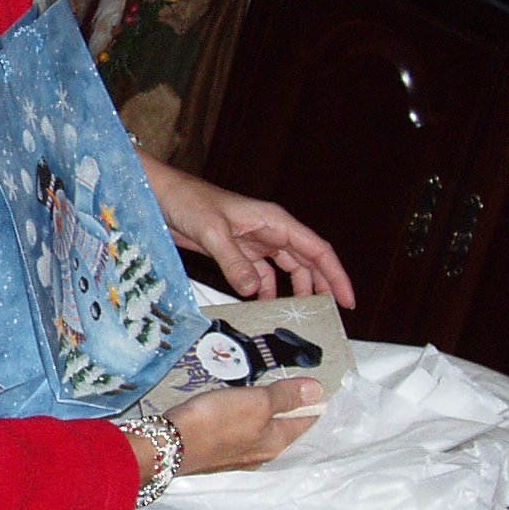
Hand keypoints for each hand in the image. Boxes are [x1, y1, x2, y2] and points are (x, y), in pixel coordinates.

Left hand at [137, 152, 355, 307]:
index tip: (347, 300)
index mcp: (274, 221)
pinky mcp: (236, 251)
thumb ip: (234, 262)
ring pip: (286, 269)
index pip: (317, 250)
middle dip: (321, 287)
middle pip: (307, 262)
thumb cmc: (187, 200)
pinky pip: (260, 274)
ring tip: (300, 314)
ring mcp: (253, 242)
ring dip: (295, 290)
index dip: (336, 276)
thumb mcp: (212, 231)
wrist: (160, 194)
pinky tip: (263, 305)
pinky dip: (265, 291)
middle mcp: (269, 231)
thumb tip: (254, 291)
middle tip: (330, 314)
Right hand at [150, 378, 322, 477]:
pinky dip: (243, 422)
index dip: (313, 403)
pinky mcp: (216, 454)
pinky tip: (234, 413)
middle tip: (292, 386)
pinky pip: (239, 436)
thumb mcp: (257, 402)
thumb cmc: (217, 422)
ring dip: (264, 416)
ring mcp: (237, 457)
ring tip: (263, 396)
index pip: (306, 421)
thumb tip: (317, 390)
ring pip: (260, 433)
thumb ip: (285, 397)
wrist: (168, 444)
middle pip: (283, 429)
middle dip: (289, 410)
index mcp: (276, 442)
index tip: (317, 386)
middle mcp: (261, 455)